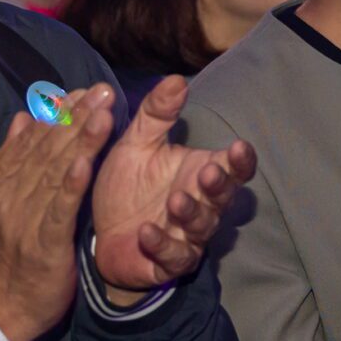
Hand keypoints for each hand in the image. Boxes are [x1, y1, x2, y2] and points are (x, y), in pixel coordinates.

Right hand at [0, 85, 116, 340]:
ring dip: (80, 140)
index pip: (32, 139)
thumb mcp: (1, 203)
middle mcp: (8, 194)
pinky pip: (59, 209)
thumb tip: (25, 117)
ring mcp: (23, 217)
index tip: (83, 88)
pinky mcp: (42, 243)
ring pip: (55, 171)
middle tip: (102, 90)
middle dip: (76, 116)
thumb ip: (13, 161)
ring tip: (102, 112)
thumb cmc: (8, 254)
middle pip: (46, 149)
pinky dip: (72, 184)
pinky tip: (88, 162)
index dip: (59, 112)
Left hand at [91, 76, 256, 294]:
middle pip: (223, 196)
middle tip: (208, 172)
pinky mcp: (169, 262)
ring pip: (202, 227)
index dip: (241, 160)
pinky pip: (173, 256)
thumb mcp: (136, 144)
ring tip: (176, 200)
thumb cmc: (127, 186)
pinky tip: (147, 232)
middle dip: (219, 185)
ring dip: (192, 213)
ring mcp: (188, 236)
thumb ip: (156, 114)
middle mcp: (202, 205)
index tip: (239, 146)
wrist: (99, 234)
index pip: (234, 167)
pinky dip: (162, 244)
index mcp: (200, 173)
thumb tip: (175, 79)